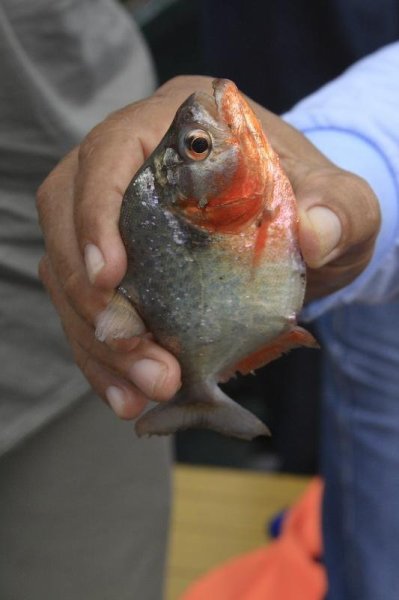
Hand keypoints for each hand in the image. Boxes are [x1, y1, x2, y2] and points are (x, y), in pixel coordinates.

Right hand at [37, 75, 379, 418]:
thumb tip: (316, 235)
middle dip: (92, 298)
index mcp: (178, 127)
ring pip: (67, 275)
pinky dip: (102, 357)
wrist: (305, 234)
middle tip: (142, 356)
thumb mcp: (343, 203)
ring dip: (97, 340)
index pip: (108, 152)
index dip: (94, 212)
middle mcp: (132, 167)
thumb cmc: (315, 204)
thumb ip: (340, 210)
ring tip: (144, 388)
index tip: (108, 276)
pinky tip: (128, 394)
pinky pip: (88, 310)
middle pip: (67, 220)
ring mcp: (117, 219)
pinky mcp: (118, 267)